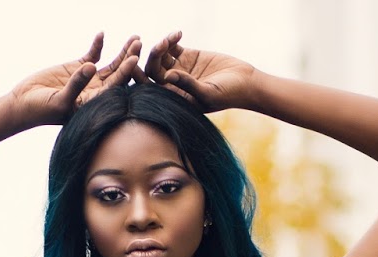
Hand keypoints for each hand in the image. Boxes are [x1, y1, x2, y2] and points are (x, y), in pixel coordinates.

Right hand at [8, 32, 140, 127]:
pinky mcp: (78, 68)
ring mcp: (89, 79)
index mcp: (95, 104)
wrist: (25, 102)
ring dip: (122, 52)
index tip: (134, 60)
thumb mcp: (60, 100)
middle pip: (118, 74)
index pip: (114, 88)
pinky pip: (92, 54)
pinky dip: (98, 45)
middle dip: (129, 59)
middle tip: (139, 43)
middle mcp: (96, 92)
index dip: (125, 73)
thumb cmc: (42, 109)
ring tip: (135, 38)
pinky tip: (102, 34)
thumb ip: (76, 84)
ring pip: (110, 64)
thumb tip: (91, 66)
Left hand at [131, 31, 257, 112]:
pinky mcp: (187, 56)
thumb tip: (167, 77)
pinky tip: (178, 34)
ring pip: (161, 56)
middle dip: (151, 57)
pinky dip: (171, 38)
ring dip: (162, 46)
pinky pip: (172, 46)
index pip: (149, 90)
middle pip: (152, 71)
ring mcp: (179, 70)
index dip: (138, 77)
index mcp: (173, 100)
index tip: (133, 64)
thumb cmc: (227, 94)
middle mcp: (173, 86)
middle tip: (160, 45)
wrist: (244, 82)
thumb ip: (187, 85)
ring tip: (172, 39)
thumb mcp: (207, 93)